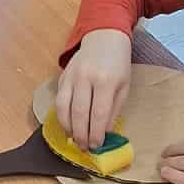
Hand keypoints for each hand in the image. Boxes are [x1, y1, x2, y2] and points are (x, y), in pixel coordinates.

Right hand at [56, 30, 132, 151]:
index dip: (96, 132)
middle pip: (79, 112)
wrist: (104, 36)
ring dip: (68, 127)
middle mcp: (85, 78)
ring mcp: (71, 76)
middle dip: (81, 134)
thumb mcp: (124, 86)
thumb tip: (104, 131)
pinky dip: (61, 115)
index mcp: (106, 81)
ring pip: (64, 107)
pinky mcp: (62, 76)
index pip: (98, 113)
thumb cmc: (118, 63)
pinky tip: (67, 125)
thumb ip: (114, 109)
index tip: (97, 145)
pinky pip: (59, 99)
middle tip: (84, 148)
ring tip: (74, 139)